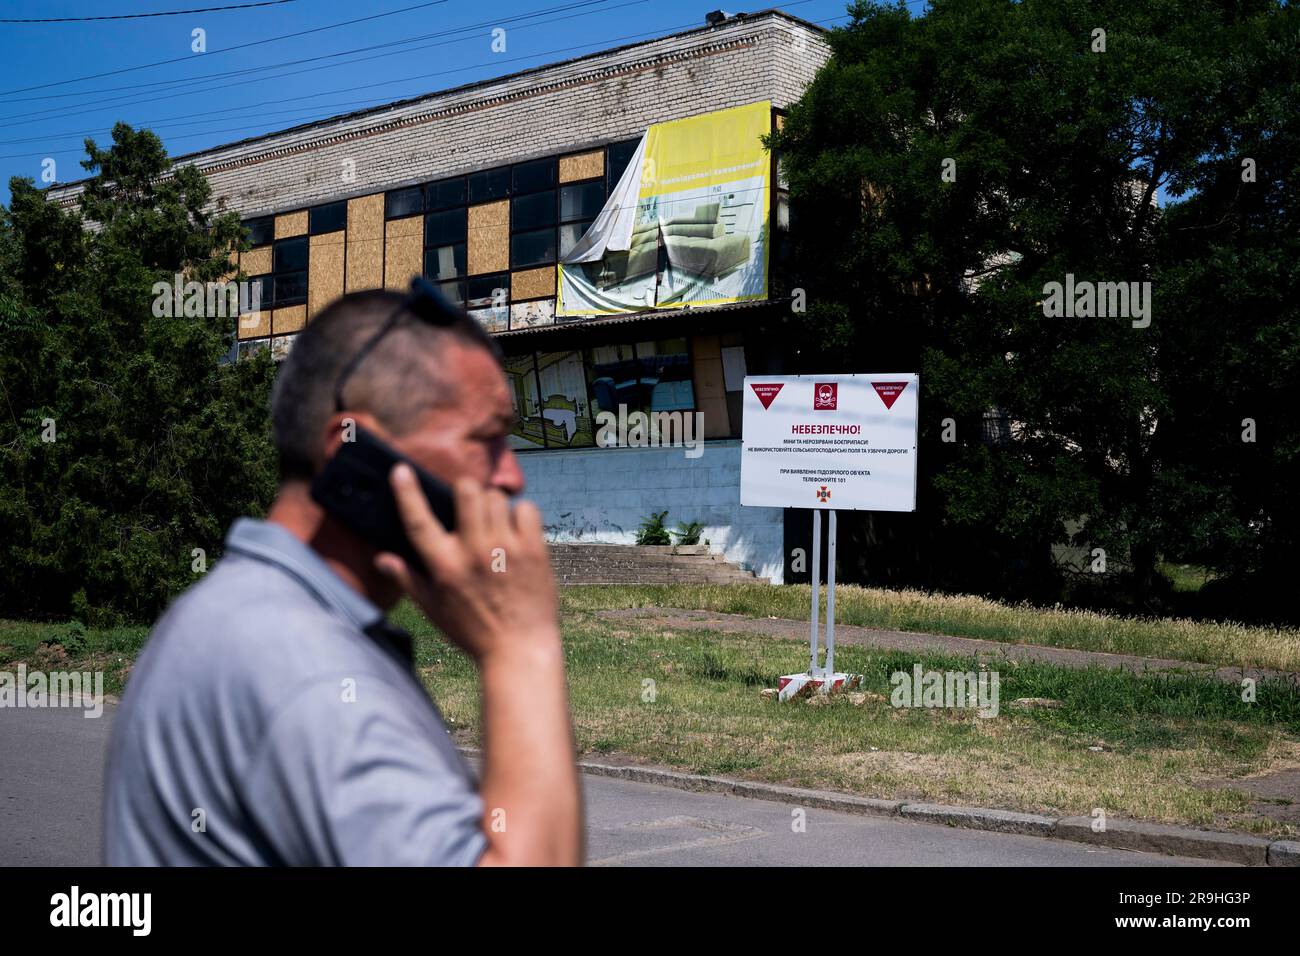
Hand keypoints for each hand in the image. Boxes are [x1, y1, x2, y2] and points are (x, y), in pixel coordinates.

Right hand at [374, 464, 559, 663]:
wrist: (519, 651)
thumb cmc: (473, 631)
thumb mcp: (434, 609)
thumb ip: (408, 579)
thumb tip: (381, 559)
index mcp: (444, 566)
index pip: (418, 521)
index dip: (407, 492)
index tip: (401, 470)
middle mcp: (473, 553)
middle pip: (467, 491)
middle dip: (465, 489)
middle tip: (469, 503)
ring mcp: (506, 549)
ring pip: (496, 497)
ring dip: (493, 504)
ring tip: (495, 524)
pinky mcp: (534, 551)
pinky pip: (527, 509)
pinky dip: (522, 514)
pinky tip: (519, 531)